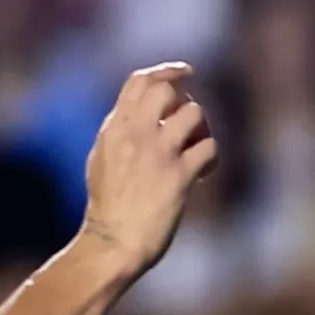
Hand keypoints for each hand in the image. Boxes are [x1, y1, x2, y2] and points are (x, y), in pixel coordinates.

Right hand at [78, 65, 215, 275]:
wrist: (111, 243)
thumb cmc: (107, 209)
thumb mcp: (102, 159)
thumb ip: (120, 133)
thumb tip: (139, 115)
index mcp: (114, 128)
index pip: (140, 82)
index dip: (167, 71)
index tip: (186, 72)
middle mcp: (135, 134)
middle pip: (168, 90)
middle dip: (185, 100)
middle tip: (189, 124)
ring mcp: (157, 153)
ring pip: (194, 113)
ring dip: (202, 129)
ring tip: (196, 151)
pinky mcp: (178, 176)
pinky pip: (209, 148)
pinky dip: (212, 158)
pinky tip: (205, 174)